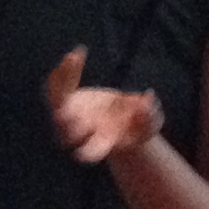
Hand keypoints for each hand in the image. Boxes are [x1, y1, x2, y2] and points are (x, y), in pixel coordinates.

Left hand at [43, 45, 164, 165]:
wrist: (123, 120)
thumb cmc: (139, 126)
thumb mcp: (151, 123)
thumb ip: (149, 115)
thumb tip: (147, 98)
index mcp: (102, 143)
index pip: (91, 152)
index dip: (87, 153)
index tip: (82, 154)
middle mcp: (83, 132)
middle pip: (68, 132)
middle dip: (68, 123)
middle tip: (67, 113)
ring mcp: (72, 116)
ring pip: (57, 103)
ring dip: (62, 82)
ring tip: (73, 59)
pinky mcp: (68, 100)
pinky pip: (59, 86)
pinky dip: (64, 71)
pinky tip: (76, 54)